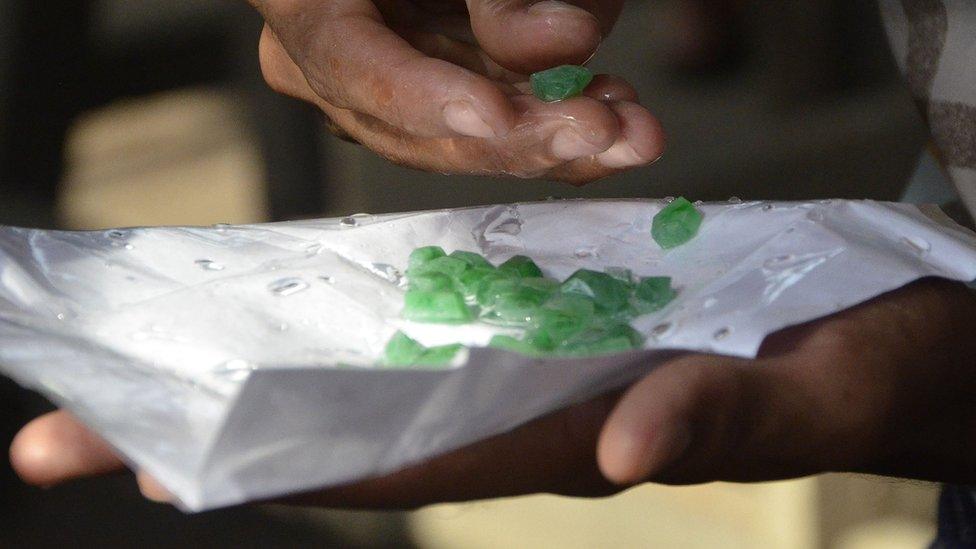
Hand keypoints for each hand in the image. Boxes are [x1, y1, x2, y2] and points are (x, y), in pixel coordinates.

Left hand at [10, 279, 975, 506]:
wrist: (902, 336)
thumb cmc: (874, 360)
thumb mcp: (819, 387)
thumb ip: (729, 421)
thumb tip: (630, 447)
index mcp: (584, 436)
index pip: (407, 464)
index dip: (278, 469)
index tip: (148, 472)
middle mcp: (538, 411)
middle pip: (356, 432)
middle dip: (212, 439)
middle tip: (61, 436)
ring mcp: (545, 369)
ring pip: (378, 382)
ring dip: (254, 380)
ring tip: (134, 378)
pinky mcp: (565, 325)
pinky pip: (434, 329)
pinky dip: (347, 328)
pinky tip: (282, 322)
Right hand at [249, 0, 664, 183]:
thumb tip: (561, 43)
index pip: (348, 62)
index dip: (421, 98)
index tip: (493, 116)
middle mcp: (332, 53)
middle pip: (413, 126)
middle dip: (516, 138)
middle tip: (597, 130)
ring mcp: (385, 80)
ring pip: (462, 140)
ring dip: (553, 141)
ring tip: (631, 131)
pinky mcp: (438, 88)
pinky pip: (491, 124)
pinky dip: (556, 122)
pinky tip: (619, 118)